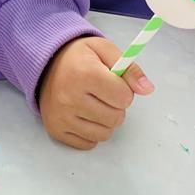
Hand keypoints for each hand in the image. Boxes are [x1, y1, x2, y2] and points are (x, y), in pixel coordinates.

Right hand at [37, 36, 153, 149]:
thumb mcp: (105, 51)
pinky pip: (89, 143)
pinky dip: (91, 131)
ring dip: (105, 121)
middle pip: (116, 118)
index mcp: (84, 74)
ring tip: (94, 104)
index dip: (124, 89)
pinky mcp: (56, 130)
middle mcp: (69, 97)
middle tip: (103, 93)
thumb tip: (147, 89)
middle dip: (116, 106)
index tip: (112, 82)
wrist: (46, 64)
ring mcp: (61, 116)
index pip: (124, 97)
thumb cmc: (80, 57)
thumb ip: (130, 69)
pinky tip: (83, 115)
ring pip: (105, 134)